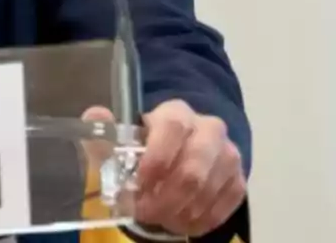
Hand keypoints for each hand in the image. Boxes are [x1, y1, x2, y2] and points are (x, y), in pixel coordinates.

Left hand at [84, 100, 245, 237]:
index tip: (138, 185)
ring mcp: (228, 154)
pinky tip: (181, 222)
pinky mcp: (238, 179)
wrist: (180, 153)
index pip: (172, 128)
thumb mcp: (120, 138)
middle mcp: (209, 129)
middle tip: (144, 212)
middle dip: (165, 198)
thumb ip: (104, 129)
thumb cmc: (145, 146)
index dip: (156, 159)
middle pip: (193, 169)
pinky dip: (200, 220)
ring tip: (159, 218)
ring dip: (180, 212)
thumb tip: (96, 115)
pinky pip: (223, 205)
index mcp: (176, 112)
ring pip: (207, 190)